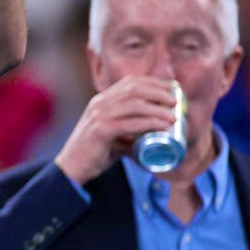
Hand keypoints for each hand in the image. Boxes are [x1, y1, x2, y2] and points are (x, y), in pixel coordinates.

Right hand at [55, 76, 176, 184]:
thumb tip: (158, 131)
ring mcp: (99, 115)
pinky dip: (149, 122)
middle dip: (159, 92)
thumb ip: (131, 129)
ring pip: (134, 104)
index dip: (154, 83)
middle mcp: (99, 103)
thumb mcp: (114, 133)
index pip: (130, 82)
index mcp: (102, 100)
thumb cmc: (95, 151)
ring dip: (158, 108)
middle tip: (177, 102)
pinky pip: (129, 123)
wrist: (72, 167)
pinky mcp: (100, 130)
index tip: (173, 90)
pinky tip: (162, 126)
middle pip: (134, 89)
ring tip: (174, 116)